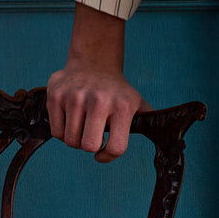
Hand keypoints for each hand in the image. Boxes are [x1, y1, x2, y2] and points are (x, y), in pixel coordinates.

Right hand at [46, 3, 149, 162]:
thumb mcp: (135, 100)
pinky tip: (71, 115)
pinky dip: (62, 130)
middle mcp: (100, 100)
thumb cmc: (116, 90)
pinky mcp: (57, 95)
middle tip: (93, 131)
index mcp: (123, 105)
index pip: (116, 148)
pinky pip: (56, 132)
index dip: (107, 156)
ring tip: (84, 121)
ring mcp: (77, 96)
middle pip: (88, 146)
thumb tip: (162, 129)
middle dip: (89, 144)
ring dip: (75, 137)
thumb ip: (146, 118)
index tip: (103, 152)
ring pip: (70, 141)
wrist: (94, 61)